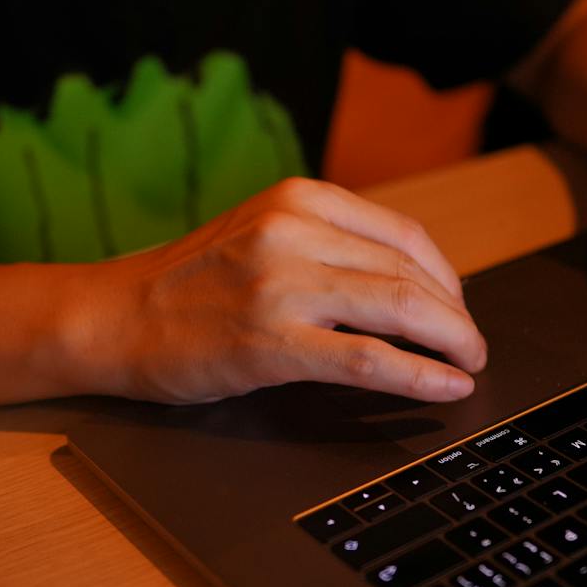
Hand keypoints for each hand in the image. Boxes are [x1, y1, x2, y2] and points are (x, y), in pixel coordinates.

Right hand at [84, 178, 488, 403]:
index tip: (459, 308)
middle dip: (457, 316)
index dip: (447, 277)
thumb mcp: (259, 232)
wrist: (112, 317)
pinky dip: (419, 376)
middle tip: (474, 347)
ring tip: (469, 366)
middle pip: (411, 273)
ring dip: (452, 342)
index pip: (403, 234)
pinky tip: (446, 387)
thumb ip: (326, 243)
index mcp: (298, 198)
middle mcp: (293, 231)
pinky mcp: (271, 342)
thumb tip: (412, 285)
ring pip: (400, 310)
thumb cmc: (187, 284)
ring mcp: (282, 286)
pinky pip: (368, 360)